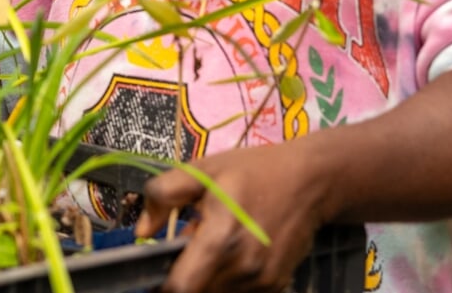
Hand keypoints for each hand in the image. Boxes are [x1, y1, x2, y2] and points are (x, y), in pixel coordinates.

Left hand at [136, 141, 333, 292]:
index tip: (156, 274)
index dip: (164, 285)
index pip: (182, 287)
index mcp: (220, 238)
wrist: (309, 180)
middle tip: (187, 252)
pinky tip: (233, 255)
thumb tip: (141, 230)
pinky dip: (228, 282)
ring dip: (207, 281)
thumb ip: (163, 196)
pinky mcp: (276, 285)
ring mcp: (262, 280)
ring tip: (212, 250)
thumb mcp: (202, 170)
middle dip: (185, 279)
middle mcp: (243, 266)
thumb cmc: (252, 172)